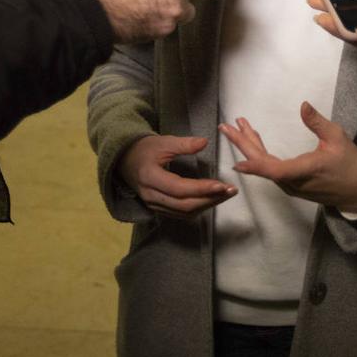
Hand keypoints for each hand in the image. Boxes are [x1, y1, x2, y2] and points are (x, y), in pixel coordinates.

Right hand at [119, 135, 235, 218]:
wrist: (125, 160)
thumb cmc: (144, 149)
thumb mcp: (162, 142)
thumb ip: (184, 144)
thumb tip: (204, 142)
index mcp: (150, 177)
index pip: (179, 188)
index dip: (201, 188)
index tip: (221, 185)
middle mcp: (151, 195)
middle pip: (184, 205)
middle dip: (210, 199)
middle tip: (230, 190)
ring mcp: (153, 204)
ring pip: (184, 212)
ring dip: (207, 205)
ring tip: (225, 195)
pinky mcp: (158, 208)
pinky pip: (180, 214)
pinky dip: (198, 208)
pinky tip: (211, 200)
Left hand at [219, 103, 356, 213]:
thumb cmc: (350, 164)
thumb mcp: (337, 138)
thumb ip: (317, 122)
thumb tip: (303, 105)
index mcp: (303, 171)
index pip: (273, 170)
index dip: (255, 166)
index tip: (237, 160)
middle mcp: (292, 182)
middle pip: (262, 165)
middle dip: (243, 144)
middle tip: (226, 127)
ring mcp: (291, 186)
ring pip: (265, 167)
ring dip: (250, 147)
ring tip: (238, 128)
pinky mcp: (292, 185)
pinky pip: (271, 170)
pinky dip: (260, 155)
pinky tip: (255, 142)